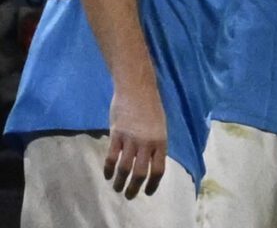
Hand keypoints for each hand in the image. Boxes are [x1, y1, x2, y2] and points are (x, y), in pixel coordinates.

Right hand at [105, 84, 166, 198]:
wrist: (137, 89)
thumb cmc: (150, 106)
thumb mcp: (160, 126)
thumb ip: (156, 144)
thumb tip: (151, 162)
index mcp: (161, 141)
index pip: (158, 169)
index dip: (153, 184)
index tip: (148, 192)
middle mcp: (147, 143)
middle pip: (141, 172)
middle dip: (135, 187)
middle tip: (130, 195)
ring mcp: (131, 139)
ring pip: (124, 168)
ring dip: (120, 182)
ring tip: (117, 188)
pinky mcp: (116, 135)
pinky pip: (111, 157)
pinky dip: (108, 169)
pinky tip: (107, 175)